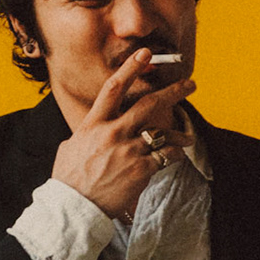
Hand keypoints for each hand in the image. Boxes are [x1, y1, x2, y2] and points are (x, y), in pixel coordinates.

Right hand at [51, 50, 197, 221]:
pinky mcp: (142, 169)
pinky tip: (178, 156)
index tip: (145, 53)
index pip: (113, 88)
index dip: (130, 68)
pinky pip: (167, 156)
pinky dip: (175, 154)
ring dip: (180, 133)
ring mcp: (128, 150)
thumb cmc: (69, 178)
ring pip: (164, 132)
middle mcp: (113, 132)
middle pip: (148, 104)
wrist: (75, 206)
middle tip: (190, 84)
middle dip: (173, 91)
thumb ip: (88, 132)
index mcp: (94, 124)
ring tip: (189, 135)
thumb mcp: (71, 146)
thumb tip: (95, 126)